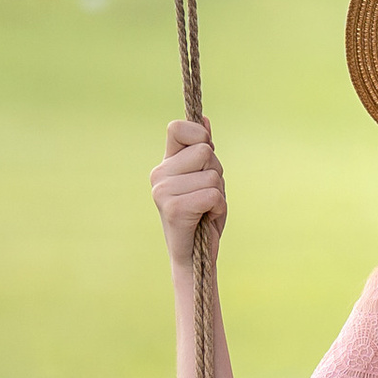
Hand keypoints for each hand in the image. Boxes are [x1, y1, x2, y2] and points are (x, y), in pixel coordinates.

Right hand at [150, 114, 226, 268]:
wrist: (195, 257)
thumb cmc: (202, 216)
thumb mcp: (206, 178)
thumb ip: (203, 150)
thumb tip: (205, 120)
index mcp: (166, 163)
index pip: (178, 128)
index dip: (199, 136)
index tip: (205, 154)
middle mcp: (159, 174)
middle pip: (205, 151)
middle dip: (216, 172)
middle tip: (207, 195)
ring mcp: (162, 191)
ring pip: (212, 175)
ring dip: (218, 193)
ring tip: (206, 209)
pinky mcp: (172, 209)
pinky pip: (212, 195)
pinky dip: (218, 207)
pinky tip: (207, 218)